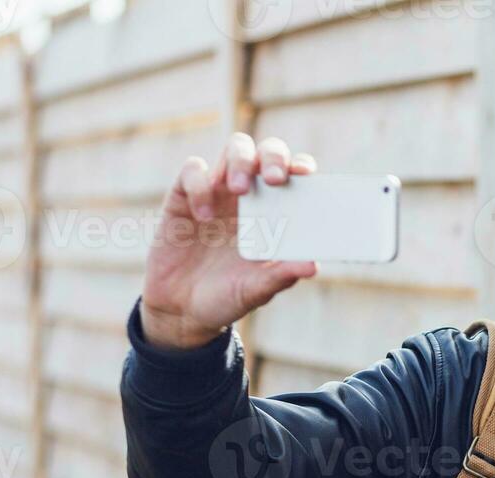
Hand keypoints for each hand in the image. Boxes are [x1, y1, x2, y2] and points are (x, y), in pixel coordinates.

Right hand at [139, 132, 318, 349]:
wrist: (182, 311)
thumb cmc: (227, 297)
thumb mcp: (256, 290)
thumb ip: (281, 276)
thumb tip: (313, 265)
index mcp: (274, 214)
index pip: (293, 176)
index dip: (300, 166)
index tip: (305, 174)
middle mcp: (249, 196)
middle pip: (266, 151)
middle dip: (273, 157)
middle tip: (274, 180)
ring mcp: (217, 192)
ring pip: (235, 148)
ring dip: (240, 162)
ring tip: (240, 190)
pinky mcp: (183, 197)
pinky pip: (191, 171)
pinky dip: (199, 186)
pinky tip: (203, 216)